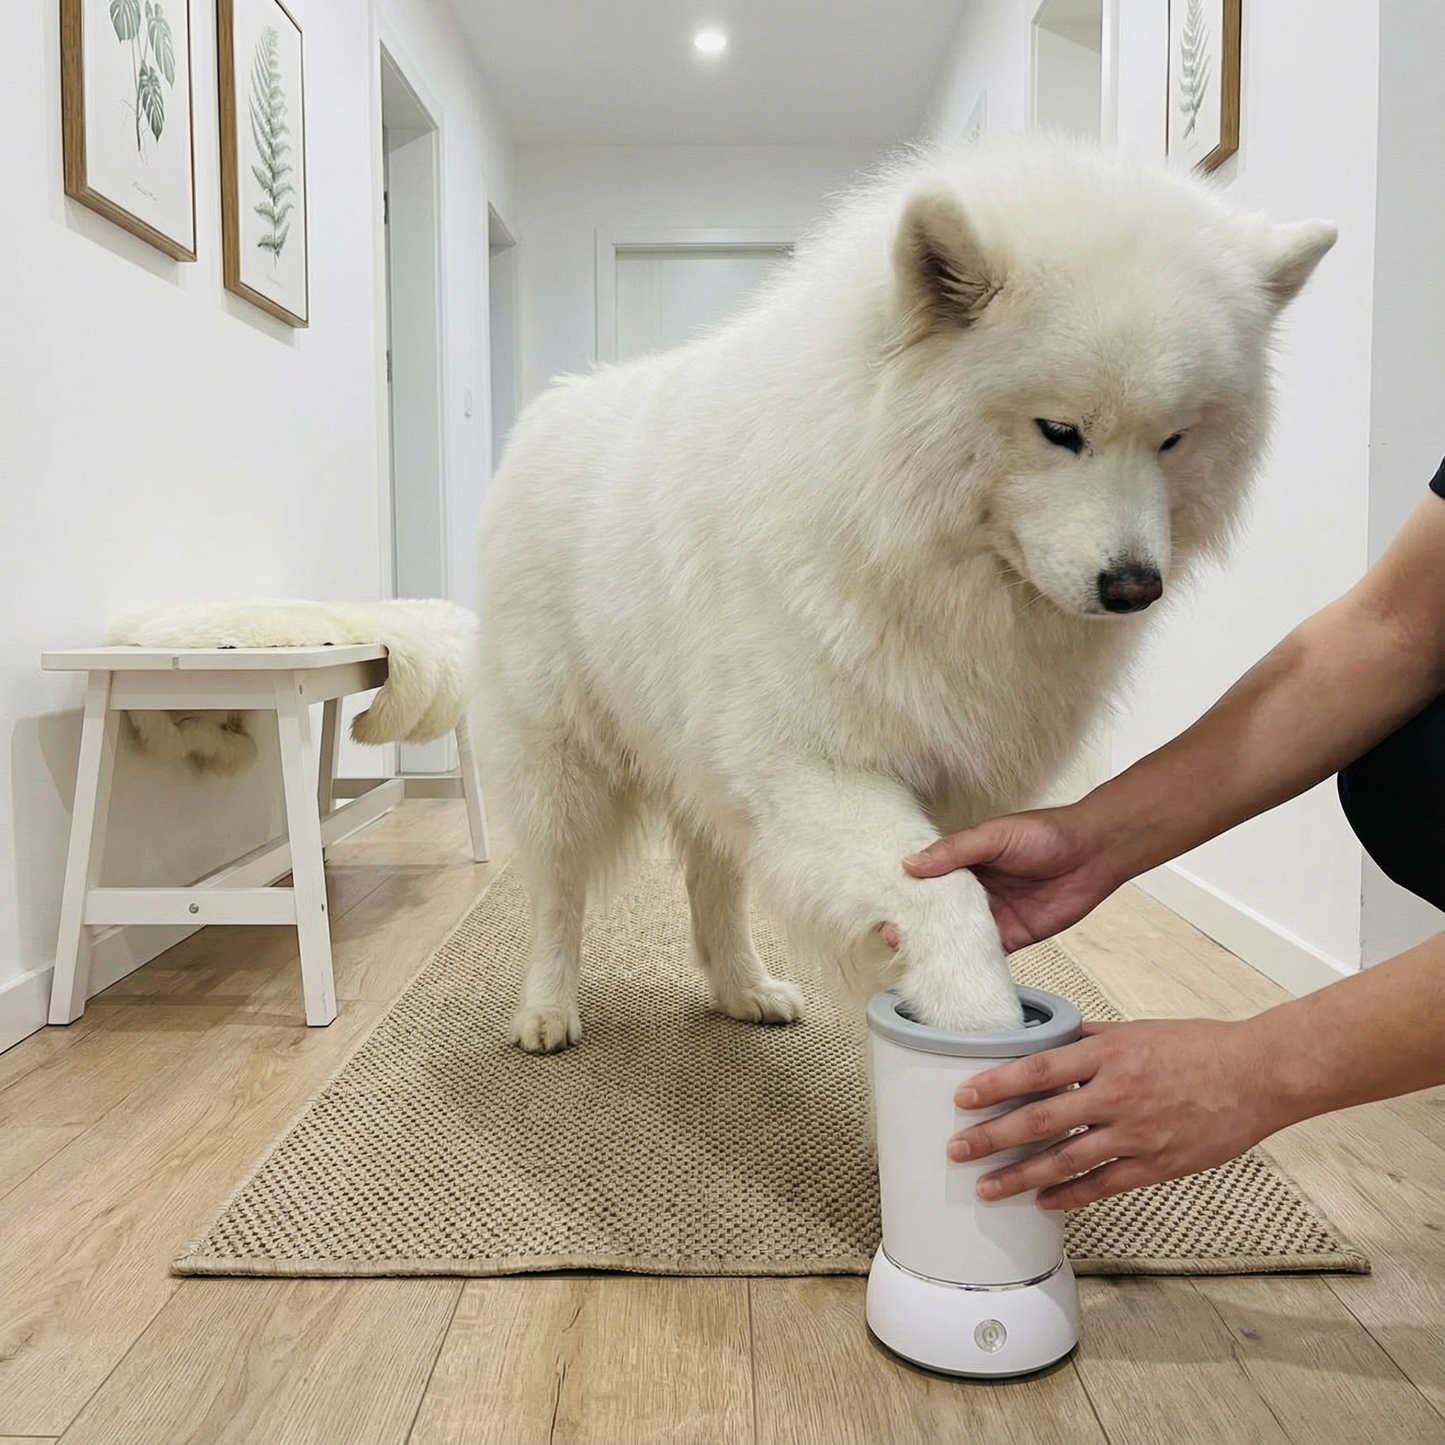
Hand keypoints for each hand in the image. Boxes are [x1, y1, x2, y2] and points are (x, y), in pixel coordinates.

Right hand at [901, 806, 1116, 951]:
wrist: (1094, 853)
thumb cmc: (1045, 833)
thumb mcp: (994, 835)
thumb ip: (955, 850)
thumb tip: (910, 864)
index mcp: (965, 861)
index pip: (928, 879)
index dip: (907, 891)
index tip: (886, 903)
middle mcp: (975, 890)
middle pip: (938, 911)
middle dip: (916, 923)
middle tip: (892, 935)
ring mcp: (993, 915)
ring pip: (957, 935)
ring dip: (937, 946)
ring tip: (911, 956)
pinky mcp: (1013, 937)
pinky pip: (986, 954)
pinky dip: (969, 963)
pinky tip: (949, 971)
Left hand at [947, 1017, 1282, 1207]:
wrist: (1256, 1075)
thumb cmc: (1197, 1047)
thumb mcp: (1135, 1030)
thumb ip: (1087, 1037)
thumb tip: (1044, 1035)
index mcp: (1107, 1054)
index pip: (1037, 1069)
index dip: (996, 1084)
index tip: (963, 1097)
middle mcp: (1116, 1094)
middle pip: (1041, 1120)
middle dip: (993, 1138)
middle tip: (958, 1150)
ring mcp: (1136, 1133)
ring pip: (1065, 1160)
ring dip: (1021, 1176)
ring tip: (987, 1188)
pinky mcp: (1157, 1165)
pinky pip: (1103, 1184)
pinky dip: (1069, 1195)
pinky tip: (1043, 1202)